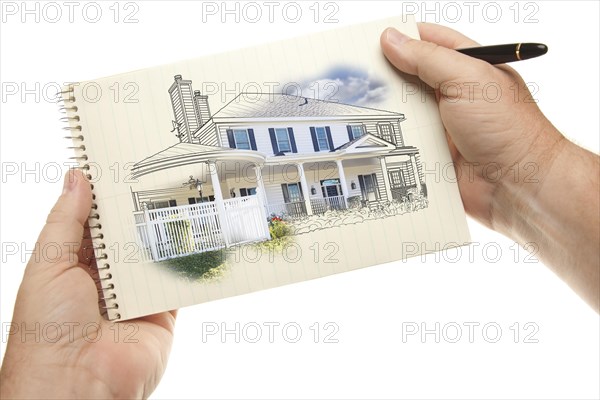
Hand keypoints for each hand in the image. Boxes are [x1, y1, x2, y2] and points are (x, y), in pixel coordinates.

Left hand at [0, 170, 176, 398]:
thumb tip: (76, 177)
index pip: (95, 223)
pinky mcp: (162, 311)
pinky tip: (199, 235)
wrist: (77, 385)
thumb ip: (67, 221)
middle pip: (128, 236)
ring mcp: (136, 295)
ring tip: (185, 196)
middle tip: (161, 174)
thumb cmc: (48, 329)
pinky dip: (188, 263)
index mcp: (73, 266)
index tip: (123, 166)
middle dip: (141, 210)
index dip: (107, 196)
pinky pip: (178, 282)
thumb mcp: (49, 264)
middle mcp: (106, 279)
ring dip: (167, 232)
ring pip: (155, 254)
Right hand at [380, 23, 598, 310]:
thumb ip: (428, 59)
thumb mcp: (469, 80)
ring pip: (403, 112)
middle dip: (384, 77)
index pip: (429, 42)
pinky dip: (389, 142)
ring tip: (355, 106)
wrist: (517, 187)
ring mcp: (443, 126)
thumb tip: (392, 41)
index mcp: (468, 68)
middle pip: (410, 77)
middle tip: (354, 76)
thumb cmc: (508, 129)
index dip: (401, 38)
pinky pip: (404, 144)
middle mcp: (454, 95)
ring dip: (385, 112)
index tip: (370, 41)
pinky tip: (370, 139)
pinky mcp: (434, 154)